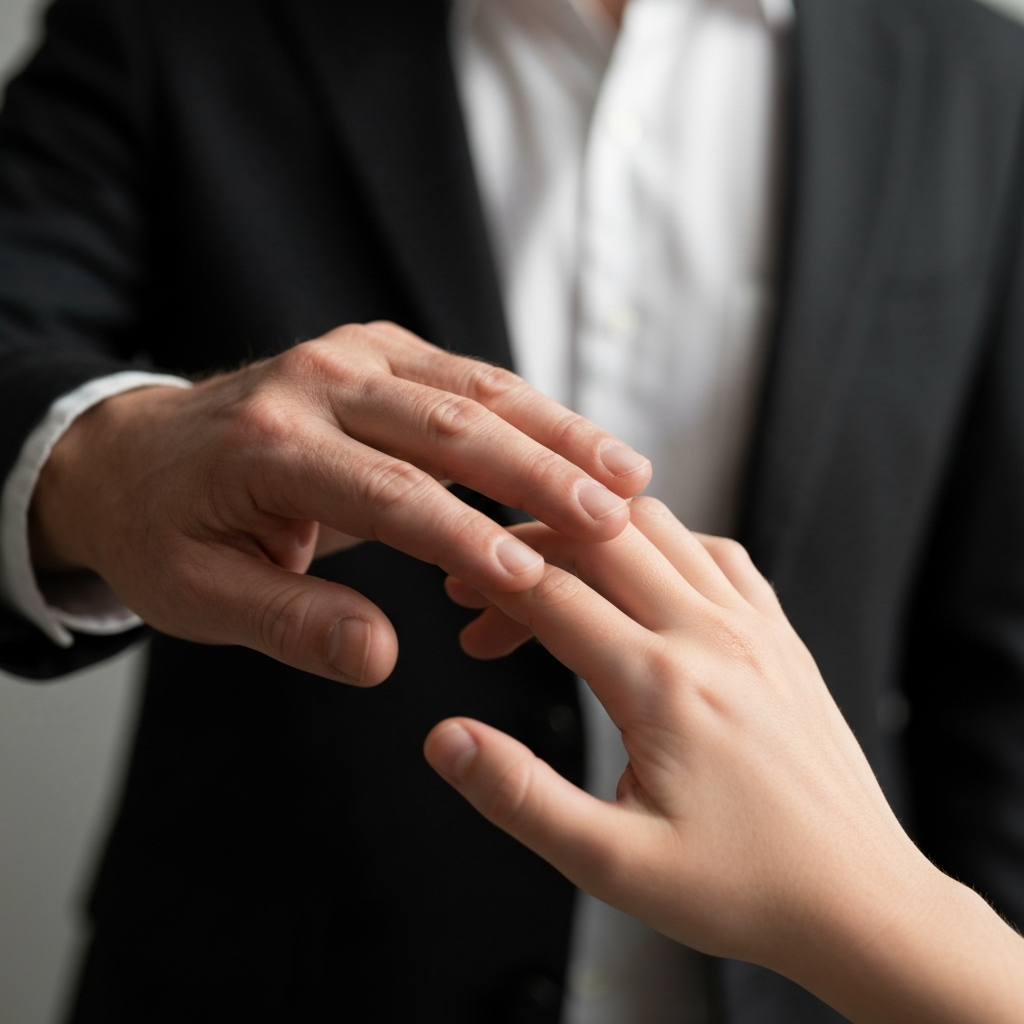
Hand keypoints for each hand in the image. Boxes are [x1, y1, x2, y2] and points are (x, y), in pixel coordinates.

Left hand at [29, 322, 649, 683]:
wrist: (137, 455)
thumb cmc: (167, 532)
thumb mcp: (196, 596)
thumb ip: (287, 623)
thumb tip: (379, 659)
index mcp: (268, 445)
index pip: (386, 494)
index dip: (463, 536)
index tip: (531, 579)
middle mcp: (317, 380)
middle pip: (448, 425)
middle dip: (540, 474)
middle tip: (614, 518)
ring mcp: (353, 354)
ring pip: (476, 389)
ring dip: (557, 433)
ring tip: (629, 478)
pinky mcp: (379, 350)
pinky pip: (470, 376)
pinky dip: (533, 413)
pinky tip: (584, 447)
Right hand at [425, 499, 1023, 1022]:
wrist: (860, 901)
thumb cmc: (744, 890)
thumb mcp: (614, 865)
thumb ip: (521, 797)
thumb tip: (445, 740)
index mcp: (664, 685)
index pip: (553, 595)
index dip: (491, 585)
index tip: (457, 595)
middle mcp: (712, 636)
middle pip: (601, 537)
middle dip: (531, 545)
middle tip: (489, 583)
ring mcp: (755, 627)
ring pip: (662, 527)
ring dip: (594, 535)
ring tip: (552, 571)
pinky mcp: (780, 635)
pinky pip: (719, 553)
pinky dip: (665, 544)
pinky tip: (642, 577)